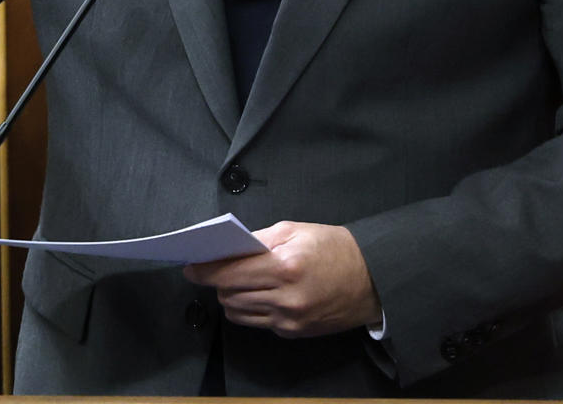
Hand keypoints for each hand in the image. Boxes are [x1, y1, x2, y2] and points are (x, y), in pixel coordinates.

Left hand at [183, 222, 381, 337]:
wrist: (373, 280)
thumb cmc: (334, 248)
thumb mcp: (297, 230)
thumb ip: (259, 240)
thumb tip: (227, 249)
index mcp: (285, 266)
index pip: (229, 273)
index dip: (204, 271)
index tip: (190, 267)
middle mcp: (285, 298)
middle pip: (229, 294)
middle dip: (218, 281)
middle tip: (218, 268)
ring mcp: (289, 320)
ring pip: (238, 312)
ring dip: (231, 296)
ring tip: (239, 281)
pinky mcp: (293, 333)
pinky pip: (257, 322)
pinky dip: (250, 308)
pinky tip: (260, 294)